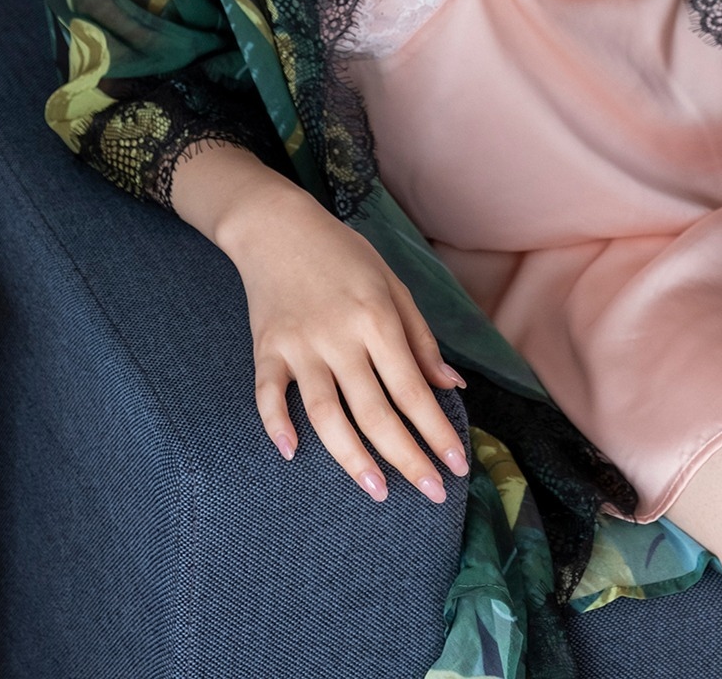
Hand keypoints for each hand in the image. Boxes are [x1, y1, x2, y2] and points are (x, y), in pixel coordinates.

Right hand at [174, 144, 470, 506]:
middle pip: (376, 411)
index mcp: (378, 318)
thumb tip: (451, 387)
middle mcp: (341, 336)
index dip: (436, 433)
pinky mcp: (266, 349)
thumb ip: (420, 339)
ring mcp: (300, 345)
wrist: (277, 226)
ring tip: (376, 491)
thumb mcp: (392, 284)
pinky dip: (277, 425)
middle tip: (430, 494)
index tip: (456, 467)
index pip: (413, 389)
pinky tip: (293, 453)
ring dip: (352, 458)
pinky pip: (268, 395)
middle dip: (407, 458)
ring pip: (327, 414)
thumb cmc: (343, 255)